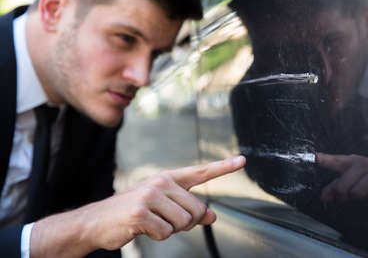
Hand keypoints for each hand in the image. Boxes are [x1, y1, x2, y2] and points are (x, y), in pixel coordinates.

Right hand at [31, 156, 245, 257]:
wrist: (97, 221)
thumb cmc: (132, 212)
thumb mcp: (163, 207)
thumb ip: (188, 208)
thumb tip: (212, 216)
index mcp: (168, 179)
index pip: (200, 172)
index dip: (223, 167)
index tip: (241, 160)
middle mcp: (161, 182)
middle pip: (196, 209)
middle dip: (185, 222)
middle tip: (164, 220)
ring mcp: (150, 196)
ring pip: (184, 222)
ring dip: (170, 230)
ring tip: (152, 222)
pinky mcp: (141, 212)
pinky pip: (166, 233)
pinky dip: (157, 236)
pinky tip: (142, 228)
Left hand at [317, 153, 367, 203]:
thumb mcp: (353, 181)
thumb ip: (335, 188)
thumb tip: (323, 198)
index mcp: (351, 162)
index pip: (336, 161)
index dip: (325, 160)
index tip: (315, 158)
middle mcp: (364, 163)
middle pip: (344, 186)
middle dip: (344, 196)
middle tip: (351, 196)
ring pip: (358, 193)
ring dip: (362, 198)